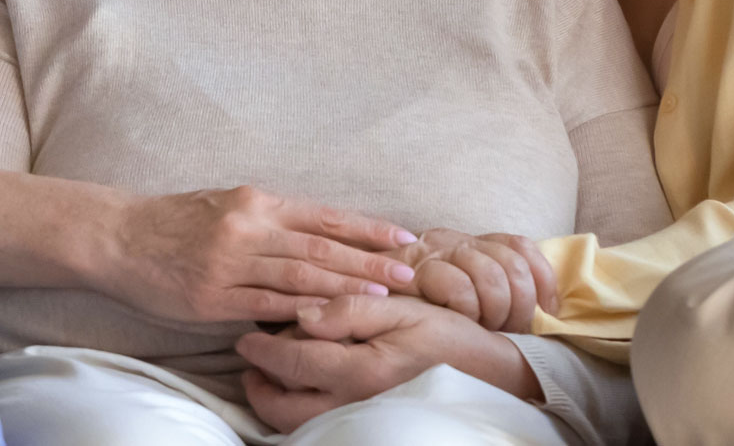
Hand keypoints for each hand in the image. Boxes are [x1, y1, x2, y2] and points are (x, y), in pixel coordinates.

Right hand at [101, 185, 418, 323]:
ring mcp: (230, 263)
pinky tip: (328, 320)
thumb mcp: (226, 204)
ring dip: (345, 287)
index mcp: (256, 202)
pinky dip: (299, 314)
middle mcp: (248, 227)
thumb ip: (270, 218)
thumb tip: (319, 234)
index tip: (405, 237)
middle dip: (369, 260)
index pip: (324, 216)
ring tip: (383, 297)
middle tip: (409, 273)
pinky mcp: (212, 297)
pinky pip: (264, 306)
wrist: (118, 236)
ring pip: (299, 276)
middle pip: (321, 246)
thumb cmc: (175, 220)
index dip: (367, 228)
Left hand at [236, 294, 537, 431]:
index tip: (246, 336)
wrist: (488, 373)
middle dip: (259, 385)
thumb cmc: (445, 335)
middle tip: (250, 362)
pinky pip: (322, 427)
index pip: (292, 361)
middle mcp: (355, 404)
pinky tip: (300, 391)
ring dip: (276, 402)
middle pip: (285, 407)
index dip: (262, 348)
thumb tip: (303, 314)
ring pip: (300, 425)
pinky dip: (300, 413)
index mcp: (359, 369)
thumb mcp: (401, 307)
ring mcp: (361, 420)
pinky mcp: (369, 427)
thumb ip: (350, 309)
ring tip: (268, 377)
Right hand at [384, 228, 555, 331]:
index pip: (520, 246)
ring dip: (493, 310)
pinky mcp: (414, 269)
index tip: (546, 311)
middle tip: (505, 329)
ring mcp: (434, 252)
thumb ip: (495, 292)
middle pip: (511, 265)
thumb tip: (543, 310)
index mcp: (471, 243)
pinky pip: (458, 285)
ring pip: (490, 275)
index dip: (543, 279)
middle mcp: (455, 241)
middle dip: (519, 306)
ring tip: (479, 326)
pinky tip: (455, 319)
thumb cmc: (415, 313)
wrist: (360, 306)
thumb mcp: (463, 297)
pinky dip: (465, 308)